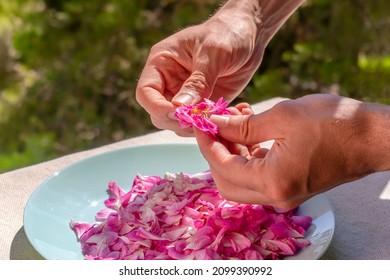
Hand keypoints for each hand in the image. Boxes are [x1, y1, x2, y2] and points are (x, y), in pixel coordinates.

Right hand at [136, 0, 303, 135]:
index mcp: (161, 63)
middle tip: (201, 119)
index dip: (158, 107)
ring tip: (216, 117)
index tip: (179, 113)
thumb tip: (180, 106)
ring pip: (177, 123)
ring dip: (194, 126)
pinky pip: (197, 123)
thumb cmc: (228, 33)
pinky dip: (208, 126)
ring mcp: (184, 95)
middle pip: (159, 113)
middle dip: (177, 121)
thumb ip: (198, 80)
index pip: (146, 93)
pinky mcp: (202, 104)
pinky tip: (224, 116)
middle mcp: (168, 82)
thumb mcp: (214, 53)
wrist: (249, 35)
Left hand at [195, 94, 389, 208]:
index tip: (199, 123)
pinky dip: (247, 157)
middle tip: (213, 125)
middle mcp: (276, 197)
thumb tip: (213, 124)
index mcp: (273, 182)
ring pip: (240, 180)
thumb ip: (242, 126)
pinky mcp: (290, 187)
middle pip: (226, 181)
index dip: (206, 144)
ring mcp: (283, 195)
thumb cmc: (335, 123)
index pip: (223, 167)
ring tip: (233, 120)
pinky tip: (248, 132)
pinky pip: (257, 177)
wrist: (373, 137)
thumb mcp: (282, 117)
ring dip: (230, 153)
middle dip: (214, 152)